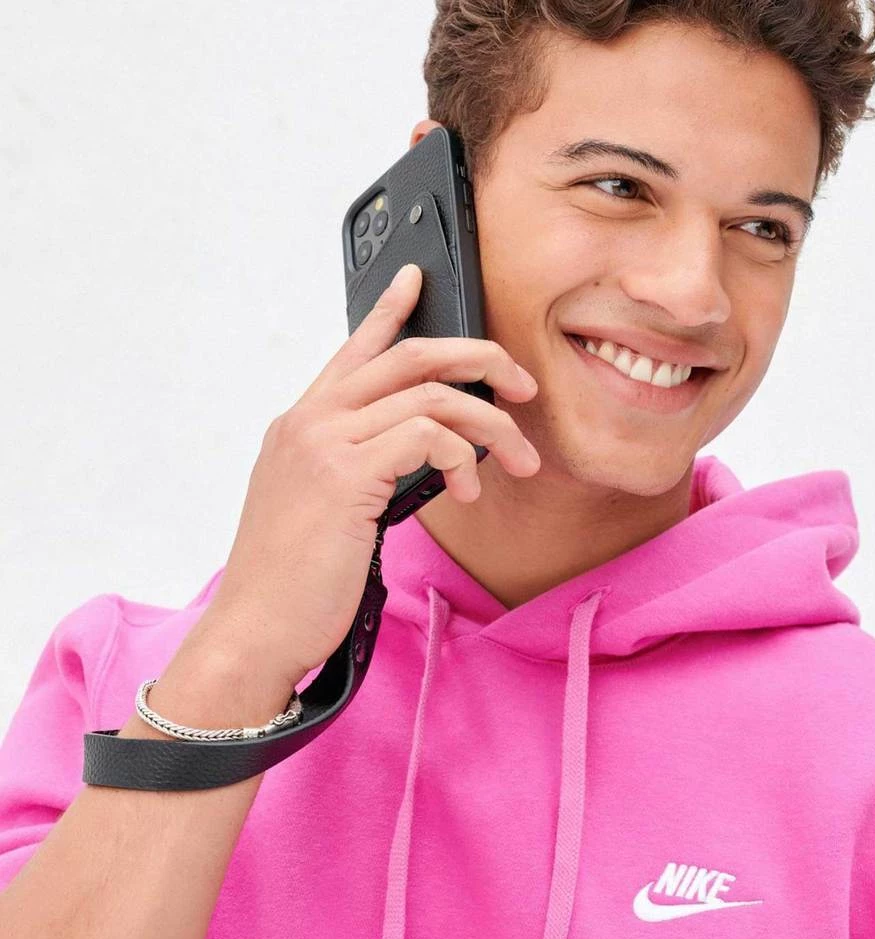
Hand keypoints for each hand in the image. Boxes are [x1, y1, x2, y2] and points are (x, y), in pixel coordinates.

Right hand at [202, 262, 539, 689]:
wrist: (255, 628)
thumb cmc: (292, 578)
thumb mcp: (322, 508)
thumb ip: (359, 466)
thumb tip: (420, 451)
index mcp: (302, 425)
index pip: (354, 350)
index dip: (388, 308)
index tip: (417, 277)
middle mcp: (310, 421)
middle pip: (409, 355)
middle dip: (478, 358)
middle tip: (521, 384)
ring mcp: (324, 443)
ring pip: (432, 396)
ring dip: (491, 425)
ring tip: (519, 460)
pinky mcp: (345, 475)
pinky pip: (428, 436)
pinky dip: (463, 456)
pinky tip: (467, 491)